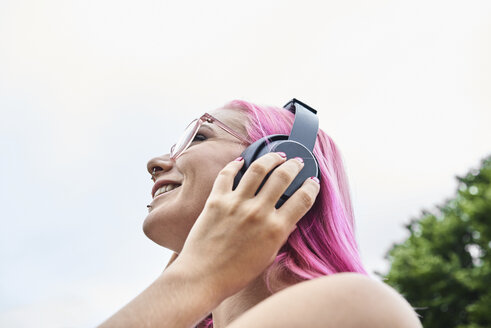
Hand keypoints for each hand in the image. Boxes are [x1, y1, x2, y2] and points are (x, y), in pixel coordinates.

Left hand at [172, 152, 320, 297]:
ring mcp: (236, 204)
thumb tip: (290, 219)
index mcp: (275, 229)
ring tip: (277, 156)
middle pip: (283, 176)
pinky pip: (227, 174)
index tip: (312, 181)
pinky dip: (235, 164)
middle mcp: (258, 212)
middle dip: (294, 165)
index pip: (303, 199)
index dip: (312, 186)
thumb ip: (280, 234)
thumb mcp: (268, 255)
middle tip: (297, 161)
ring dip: (271, 158)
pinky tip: (242, 160)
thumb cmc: (236, 273)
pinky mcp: (216, 200)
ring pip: (258, 168)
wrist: (202, 277)